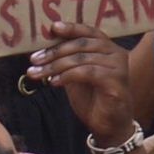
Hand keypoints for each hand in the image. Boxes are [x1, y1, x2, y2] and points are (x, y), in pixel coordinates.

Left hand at [23, 33, 138, 143]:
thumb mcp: (75, 75)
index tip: (51, 28)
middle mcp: (116, 53)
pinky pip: (87, 72)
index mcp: (107, 48)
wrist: (108, 125)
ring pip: (81, 59)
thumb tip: (42, 49)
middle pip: (81, 45)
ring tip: (37, 74)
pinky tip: (53, 82)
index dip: (70, 28)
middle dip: (54, 51)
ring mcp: (118, 67)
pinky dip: (67, 76)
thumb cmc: (92, 99)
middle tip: (34, 59)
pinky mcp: (116, 82)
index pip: (88, 32)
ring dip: (55, 65)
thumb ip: (66, 60)